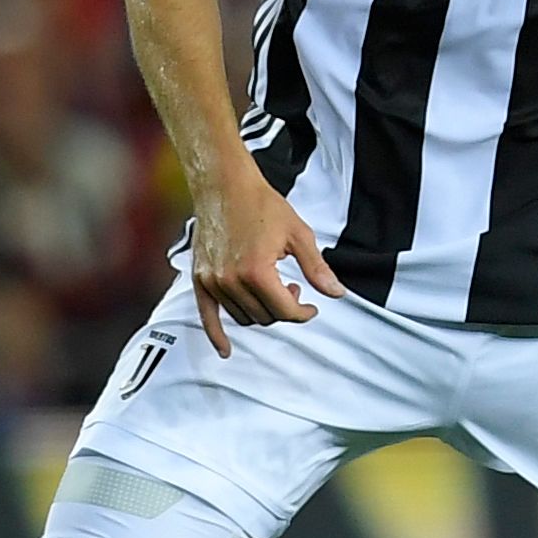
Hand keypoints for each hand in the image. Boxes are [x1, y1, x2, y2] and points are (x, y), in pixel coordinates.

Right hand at [185, 171, 339, 354]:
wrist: (225, 185)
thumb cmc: (262, 205)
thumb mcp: (299, 235)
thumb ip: (317, 268)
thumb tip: (337, 294)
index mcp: (257, 271)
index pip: (285, 312)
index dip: (303, 313)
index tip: (311, 307)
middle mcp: (231, 280)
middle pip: (264, 317)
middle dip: (283, 309)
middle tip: (292, 289)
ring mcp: (212, 281)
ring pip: (243, 317)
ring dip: (261, 312)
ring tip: (272, 289)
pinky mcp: (200, 279)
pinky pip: (207, 316)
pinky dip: (216, 335)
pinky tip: (225, 351)